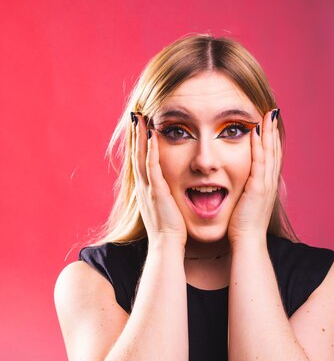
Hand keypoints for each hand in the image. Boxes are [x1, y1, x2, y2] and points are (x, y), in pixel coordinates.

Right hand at [132, 115, 187, 247]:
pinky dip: (151, 151)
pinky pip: (152, 167)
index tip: (139, 125)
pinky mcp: (156, 192)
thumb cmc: (170, 230)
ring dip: (139, 136)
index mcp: (145, 189)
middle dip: (135, 134)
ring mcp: (147, 188)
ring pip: (140, 156)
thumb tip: (171, 188)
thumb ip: (165, 195)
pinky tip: (152, 136)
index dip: (138, 142)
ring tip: (138, 118)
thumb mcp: (165, 207)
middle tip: (134, 114)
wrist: (167, 246)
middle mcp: (143, 186)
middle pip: (136, 153)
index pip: (139, 159)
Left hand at [227, 109, 281, 244]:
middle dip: (272, 130)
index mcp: (266, 184)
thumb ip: (245, 191)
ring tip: (267, 114)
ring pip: (269, 152)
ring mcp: (265, 184)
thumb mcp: (246, 203)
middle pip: (274, 150)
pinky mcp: (258, 187)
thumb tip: (240, 184)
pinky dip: (259, 145)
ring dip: (268, 132)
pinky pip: (259, 161)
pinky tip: (256, 131)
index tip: (268, 123)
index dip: (271, 139)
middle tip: (272, 111)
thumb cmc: (243, 226)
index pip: (270, 156)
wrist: (247, 242)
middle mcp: (269, 181)